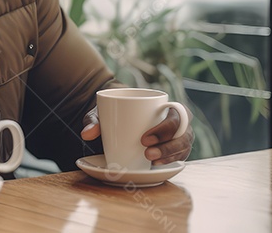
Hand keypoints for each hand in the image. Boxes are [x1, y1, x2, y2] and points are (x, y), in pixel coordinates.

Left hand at [79, 105, 193, 164]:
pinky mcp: (175, 148)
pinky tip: (157, 166)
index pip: (176, 114)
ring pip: (184, 146)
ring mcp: (178, 135)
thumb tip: (86, 134)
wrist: (119, 116)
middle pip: (183, 133)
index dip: (164, 128)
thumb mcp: (103, 112)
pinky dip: (171, 161)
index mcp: (164, 105)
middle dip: (168, 145)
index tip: (143, 139)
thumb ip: (95, 119)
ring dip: (170, 155)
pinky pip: (181, 156)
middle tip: (147, 153)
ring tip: (151, 162)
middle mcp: (176, 120)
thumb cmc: (116, 112)